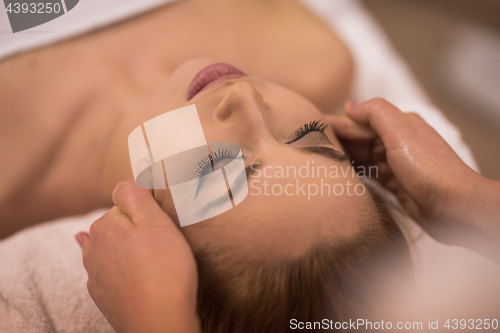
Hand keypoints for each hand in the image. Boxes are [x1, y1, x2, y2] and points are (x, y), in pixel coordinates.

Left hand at [76, 181, 200, 332]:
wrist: (159, 320)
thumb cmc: (164, 269)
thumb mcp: (155, 220)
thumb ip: (136, 194)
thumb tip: (128, 175)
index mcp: (105, 226)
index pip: (125, 205)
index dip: (146, 211)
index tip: (162, 222)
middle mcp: (93, 249)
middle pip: (115, 227)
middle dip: (134, 229)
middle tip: (162, 241)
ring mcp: (95, 275)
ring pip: (110, 250)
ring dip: (124, 249)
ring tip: (146, 255)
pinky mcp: (103, 295)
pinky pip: (109, 273)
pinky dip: (118, 270)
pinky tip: (125, 270)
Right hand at [326, 99, 485, 247]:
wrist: (454, 206)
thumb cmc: (429, 168)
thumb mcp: (401, 132)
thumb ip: (375, 113)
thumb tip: (349, 106)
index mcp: (399, 124)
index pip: (361, 119)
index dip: (337, 123)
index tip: (312, 127)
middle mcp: (396, 142)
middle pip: (359, 138)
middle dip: (336, 140)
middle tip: (308, 145)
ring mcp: (395, 164)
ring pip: (361, 157)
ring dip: (342, 157)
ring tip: (317, 159)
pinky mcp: (394, 184)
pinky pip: (367, 174)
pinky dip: (353, 172)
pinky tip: (337, 174)